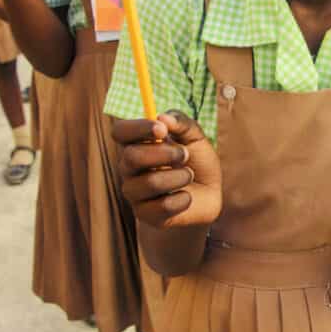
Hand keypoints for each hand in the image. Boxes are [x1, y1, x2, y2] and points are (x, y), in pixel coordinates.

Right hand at [113, 110, 221, 229]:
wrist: (210, 195)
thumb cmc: (198, 162)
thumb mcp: (196, 137)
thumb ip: (182, 123)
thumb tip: (163, 116)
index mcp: (137, 144)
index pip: (120, 131)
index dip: (137, 128)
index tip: (161, 129)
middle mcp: (129, 168)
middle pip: (131, 157)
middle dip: (164, 154)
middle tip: (185, 154)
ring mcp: (135, 193)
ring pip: (149, 183)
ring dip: (178, 176)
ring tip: (189, 175)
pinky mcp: (146, 215)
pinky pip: (162, 206)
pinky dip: (182, 199)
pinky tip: (187, 197)